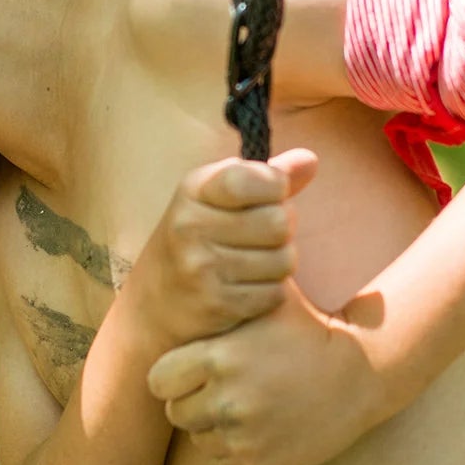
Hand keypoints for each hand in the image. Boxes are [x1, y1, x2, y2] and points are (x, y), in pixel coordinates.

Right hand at [125, 148, 318, 354]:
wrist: (153, 304)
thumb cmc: (198, 239)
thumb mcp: (219, 198)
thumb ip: (266, 177)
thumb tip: (311, 160)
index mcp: (194, 191)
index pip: (251, 178)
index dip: (275, 187)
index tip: (270, 195)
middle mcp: (191, 226)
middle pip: (279, 222)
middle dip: (283, 230)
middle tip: (265, 236)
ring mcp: (200, 267)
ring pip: (283, 260)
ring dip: (280, 264)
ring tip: (257, 262)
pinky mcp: (214, 303)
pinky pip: (274, 294)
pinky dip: (270, 293)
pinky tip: (249, 288)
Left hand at [146, 280, 381, 464]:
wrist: (362, 373)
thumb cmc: (310, 330)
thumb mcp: (269, 301)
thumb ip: (229, 291)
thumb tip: (202, 259)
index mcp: (219, 358)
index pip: (158, 380)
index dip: (172, 376)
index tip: (192, 371)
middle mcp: (226, 399)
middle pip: (176, 412)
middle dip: (193, 402)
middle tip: (221, 390)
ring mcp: (243, 435)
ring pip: (198, 439)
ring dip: (212, 427)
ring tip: (243, 408)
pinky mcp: (259, 462)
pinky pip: (220, 464)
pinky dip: (231, 451)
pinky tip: (254, 430)